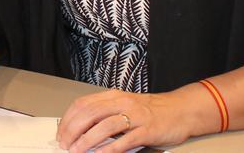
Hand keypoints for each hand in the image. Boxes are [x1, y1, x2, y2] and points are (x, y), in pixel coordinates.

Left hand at [56, 90, 195, 152]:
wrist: (181, 110)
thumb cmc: (152, 110)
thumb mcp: (125, 105)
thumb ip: (105, 113)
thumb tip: (80, 128)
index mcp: (114, 96)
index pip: (83, 104)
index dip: (68, 119)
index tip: (61, 133)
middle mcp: (123, 103)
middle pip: (90, 113)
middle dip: (73, 130)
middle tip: (65, 144)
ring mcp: (136, 116)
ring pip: (105, 126)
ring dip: (87, 140)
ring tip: (77, 150)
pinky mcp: (147, 130)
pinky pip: (125, 140)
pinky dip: (110, 148)